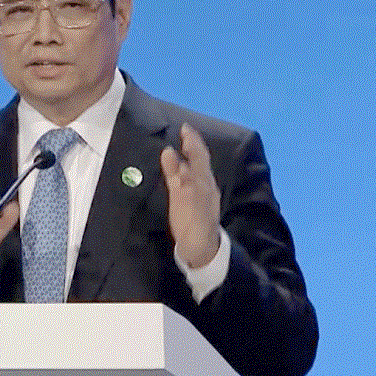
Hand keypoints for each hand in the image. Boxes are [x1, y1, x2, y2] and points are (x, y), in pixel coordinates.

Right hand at [160, 123, 220, 267]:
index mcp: (202, 180)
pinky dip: (190, 171)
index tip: (185, 126)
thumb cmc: (191, 221)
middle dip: (194, 146)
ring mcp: (205, 195)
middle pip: (201, 160)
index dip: (192, 139)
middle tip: (184, 134)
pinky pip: (196, 180)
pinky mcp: (200, 204)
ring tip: (183, 150)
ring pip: (200, 170)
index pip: (198, 154)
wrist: (202, 248)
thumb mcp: (181, 196)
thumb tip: (169, 151)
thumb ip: (175, 174)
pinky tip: (185, 175)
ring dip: (192, 158)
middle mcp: (207, 184)